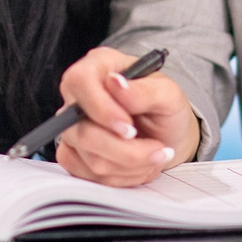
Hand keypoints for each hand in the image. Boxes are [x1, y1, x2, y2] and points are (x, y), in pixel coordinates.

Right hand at [54, 46, 200, 187]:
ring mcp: (72, 125)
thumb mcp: (168, 94)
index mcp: (99, 65)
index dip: (101, 109)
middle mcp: (79, 94)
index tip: (129, 128)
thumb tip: (116, 83)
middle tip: (155, 148)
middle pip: (79, 128)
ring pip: (87, 156)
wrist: (168, 135)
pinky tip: (136, 165)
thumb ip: (144, 90)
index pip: (80, 81)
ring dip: (128, 164)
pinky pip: (86, 173)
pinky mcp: (73, 152)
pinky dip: (119, 176)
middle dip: (122, 148)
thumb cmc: (166, 108)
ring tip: (153, 155)